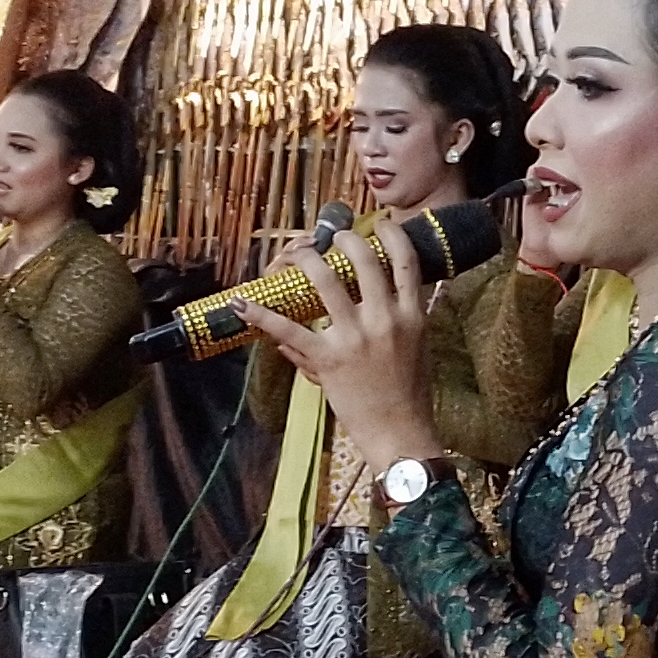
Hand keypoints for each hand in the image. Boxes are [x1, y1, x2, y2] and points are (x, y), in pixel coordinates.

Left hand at [238, 215, 442, 477]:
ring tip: (296, 254)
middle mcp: (385, 320)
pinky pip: (288, 329)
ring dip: (307, 260)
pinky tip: (241, 303)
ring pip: (326, 280)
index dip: (391, 233)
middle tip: (332, 237)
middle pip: (364, 260)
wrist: (401, 434)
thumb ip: (400, 321)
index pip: (405, 261)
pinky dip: (261, 314)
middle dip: (344, 239)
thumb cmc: (410, 395)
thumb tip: (381, 299)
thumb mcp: (416, 349)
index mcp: (411, 316)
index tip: (379, 222)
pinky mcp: (328, 359)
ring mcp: (355, 338)